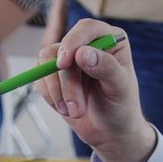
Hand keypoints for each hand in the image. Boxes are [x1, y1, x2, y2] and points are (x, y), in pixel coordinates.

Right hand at [37, 19, 155, 161]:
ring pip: (46, 63)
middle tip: (76, 109)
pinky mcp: (55, 75)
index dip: (72, 42)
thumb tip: (82, 53)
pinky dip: (50, 97)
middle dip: (66, 82)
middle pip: (62, 49)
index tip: (64, 64)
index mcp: (110, 40)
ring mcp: (69, 60)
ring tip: (74, 112)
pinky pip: (40, 79)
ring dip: (56, 91)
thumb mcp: (120, 89)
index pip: (86, 29)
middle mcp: (88, 44)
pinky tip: (66, 109)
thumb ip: (105, 68)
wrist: (110, 132)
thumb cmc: (121, 108)